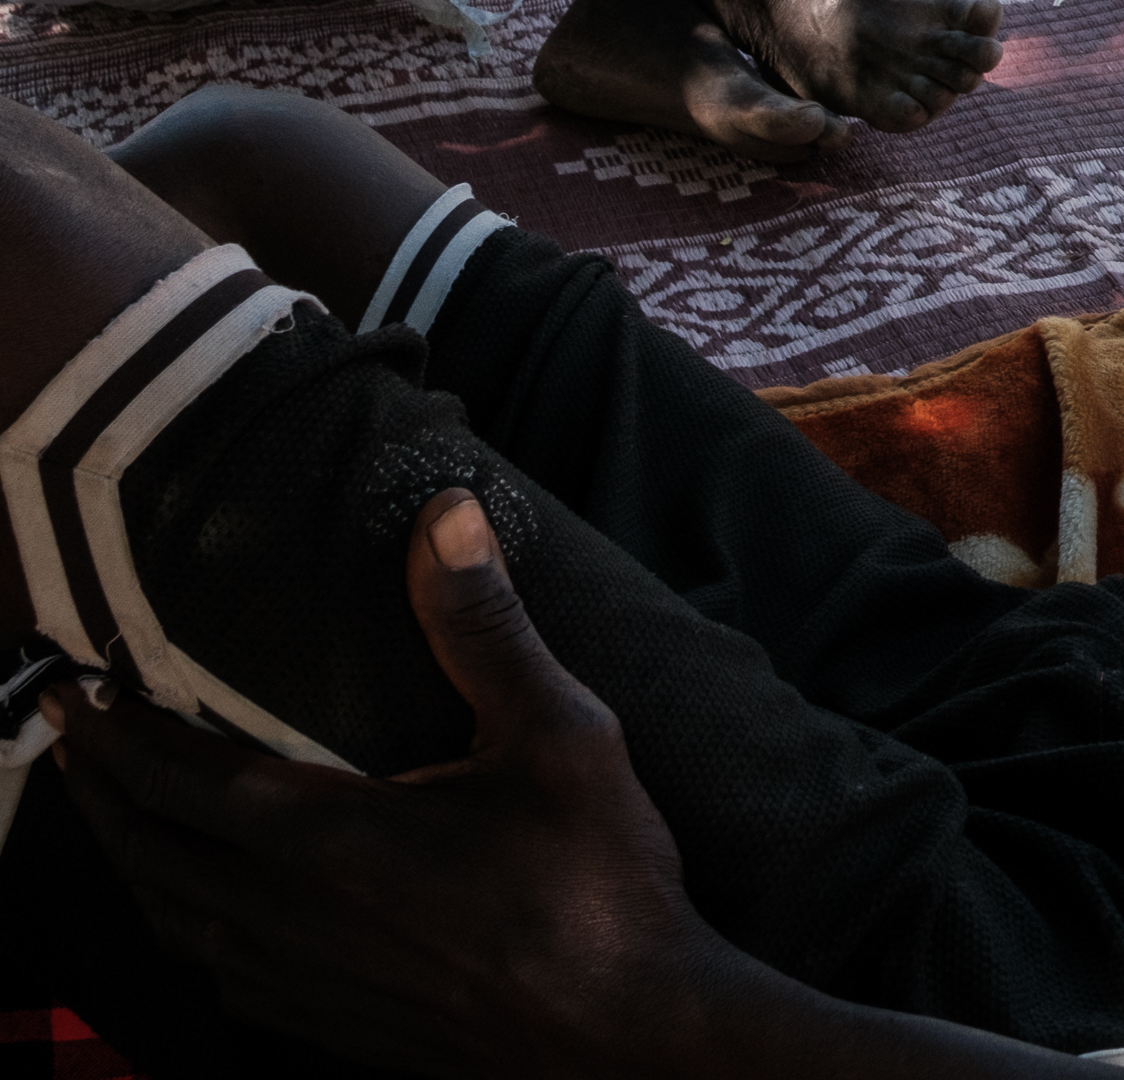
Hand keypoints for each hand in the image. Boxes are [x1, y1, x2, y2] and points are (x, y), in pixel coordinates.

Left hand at [53, 493, 742, 1079]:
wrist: (627, 1030)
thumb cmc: (599, 883)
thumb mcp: (560, 735)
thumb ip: (485, 629)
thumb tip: (448, 518)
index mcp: (330, 841)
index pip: (177, 782)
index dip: (113, 734)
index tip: (78, 690)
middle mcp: (292, 918)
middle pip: (149, 854)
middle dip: (98, 792)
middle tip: (73, 740)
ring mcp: (304, 983)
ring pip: (173, 924)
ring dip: (133, 863)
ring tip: (124, 820)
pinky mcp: (330, 1025)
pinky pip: (218, 976)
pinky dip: (184, 930)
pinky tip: (208, 919)